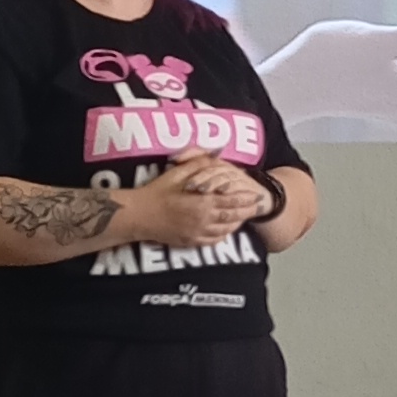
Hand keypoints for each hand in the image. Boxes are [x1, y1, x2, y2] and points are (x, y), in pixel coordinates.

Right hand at [122, 159, 270, 247]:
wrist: (139, 215)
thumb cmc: (156, 192)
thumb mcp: (177, 174)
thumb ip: (199, 163)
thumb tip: (216, 153)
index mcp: (202, 203)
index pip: (231, 201)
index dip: (246, 199)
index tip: (256, 195)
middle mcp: (203, 220)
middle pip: (232, 217)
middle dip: (246, 212)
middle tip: (257, 207)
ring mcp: (197, 233)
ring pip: (224, 231)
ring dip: (236, 224)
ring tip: (244, 217)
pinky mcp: (189, 242)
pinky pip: (212, 241)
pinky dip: (222, 236)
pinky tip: (225, 231)